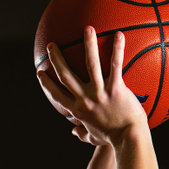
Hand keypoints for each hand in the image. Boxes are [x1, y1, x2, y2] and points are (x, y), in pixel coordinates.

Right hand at [37, 27, 148, 146]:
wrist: (128, 140)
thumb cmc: (112, 139)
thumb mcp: (93, 138)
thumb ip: (82, 134)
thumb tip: (74, 132)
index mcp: (78, 111)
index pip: (57, 94)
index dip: (46, 83)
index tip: (40, 72)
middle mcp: (85, 99)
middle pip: (66, 75)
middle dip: (56, 59)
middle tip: (50, 46)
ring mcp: (100, 92)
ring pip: (91, 64)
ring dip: (88, 44)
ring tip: (87, 28)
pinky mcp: (116, 89)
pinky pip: (116, 65)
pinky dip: (117, 49)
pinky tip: (120, 34)